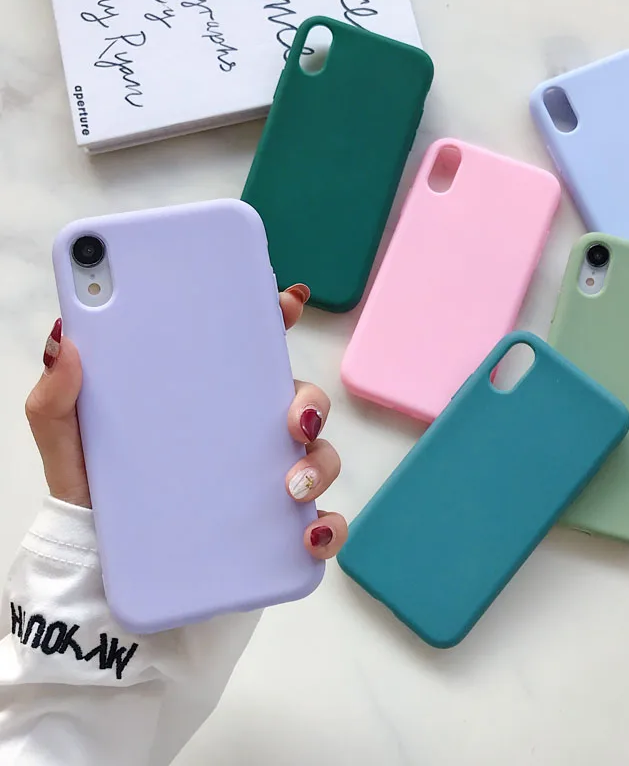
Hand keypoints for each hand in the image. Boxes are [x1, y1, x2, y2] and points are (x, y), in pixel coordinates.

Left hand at [25, 284, 346, 558]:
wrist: (102, 569)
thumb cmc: (96, 494)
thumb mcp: (70, 444)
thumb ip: (56, 400)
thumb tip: (64, 343)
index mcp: (207, 398)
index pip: (250, 349)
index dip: (275, 319)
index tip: (287, 305)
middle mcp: (245, 432)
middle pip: (299, 399)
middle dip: (310, 402)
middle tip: (292, 421)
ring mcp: (266, 478)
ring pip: (319, 455)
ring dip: (319, 464)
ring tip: (291, 487)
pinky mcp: (275, 528)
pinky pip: (320, 521)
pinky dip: (327, 526)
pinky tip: (309, 534)